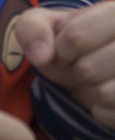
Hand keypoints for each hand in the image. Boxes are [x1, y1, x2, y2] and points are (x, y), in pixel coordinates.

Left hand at [16, 2, 114, 128]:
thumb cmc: (77, 41)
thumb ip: (32, 27)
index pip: (77, 37)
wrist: (104, 67)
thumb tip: (41, 56)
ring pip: (104, 94)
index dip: (59, 50)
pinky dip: (102, 111)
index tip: (64, 51)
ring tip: (97, 79)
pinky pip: (113, 115)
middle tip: (82, 66)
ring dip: (89, 91)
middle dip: (74, 72)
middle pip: (88, 69)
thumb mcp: (49, 24)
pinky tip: (108, 96)